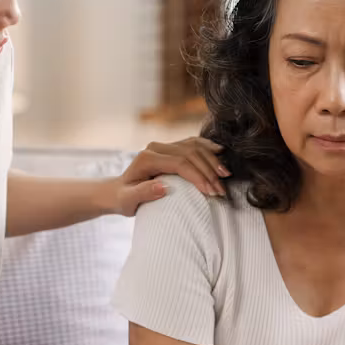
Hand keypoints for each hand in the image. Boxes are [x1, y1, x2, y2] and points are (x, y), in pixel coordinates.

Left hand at [106, 137, 228, 215]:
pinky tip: (220, 152)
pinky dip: (208, 148)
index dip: (198, 176)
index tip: (211, 192)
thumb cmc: (123, 198)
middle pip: (190, 154)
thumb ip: (143, 193)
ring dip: (212, 160)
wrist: (119, 190)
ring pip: (194, 146)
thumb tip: (163, 187)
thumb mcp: (128, 201)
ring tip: (225, 176)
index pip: (180, 163)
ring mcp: (164, 145)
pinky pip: (193, 143)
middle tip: (221, 190)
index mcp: (147, 158)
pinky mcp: (171, 148)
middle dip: (209, 171)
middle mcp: (156, 147)